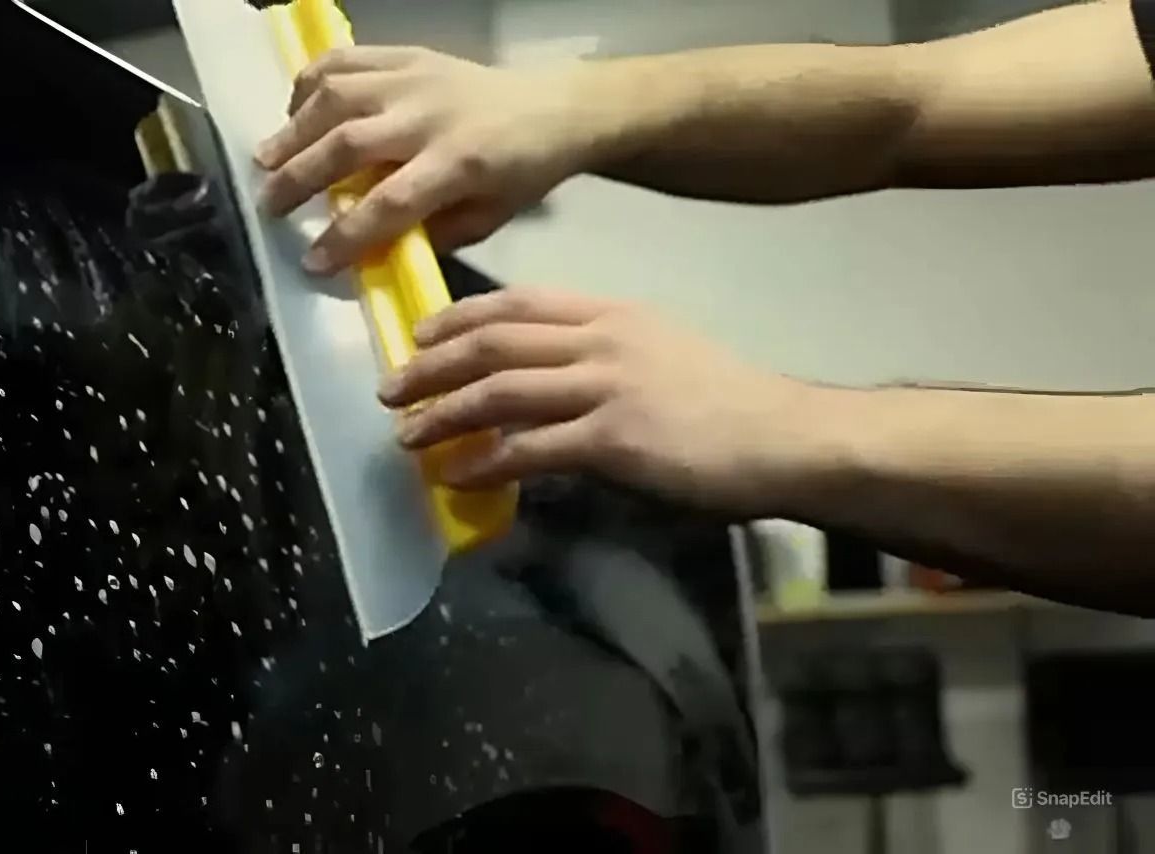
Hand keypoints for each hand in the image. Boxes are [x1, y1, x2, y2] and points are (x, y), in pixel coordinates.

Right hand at [254, 46, 599, 274]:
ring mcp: (414, 78)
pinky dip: (310, 81)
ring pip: (337, 96)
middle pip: (348, 144)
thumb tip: (370, 250)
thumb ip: (431, 234)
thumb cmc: (521, 172)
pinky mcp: (407, 55)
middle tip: (269, 207)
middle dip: (300, 179)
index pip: (389, 202)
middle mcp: (429, 115)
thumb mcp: (488, 218)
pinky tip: (293, 110)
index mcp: (459, 162)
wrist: (555, 107)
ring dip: (293, 129)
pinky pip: (347, 60)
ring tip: (264, 160)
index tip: (313, 261)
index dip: (346, 235)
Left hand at [378, 289, 829, 517]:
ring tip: (408, 436)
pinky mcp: (612, 440)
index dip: (460, 317)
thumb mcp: (660, 351)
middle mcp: (601, 341)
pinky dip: (483, 464)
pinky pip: (529, 450)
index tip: (421, 333)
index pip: (518, 303)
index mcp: (611, 314)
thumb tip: (546, 377)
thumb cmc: (726, 402)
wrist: (782, 437)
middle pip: (494, 343)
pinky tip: (456, 477)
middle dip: (433, 365)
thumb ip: (601, 355)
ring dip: (443, 415)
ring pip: (500, 392)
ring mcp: (605, 388)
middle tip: (393, 388)